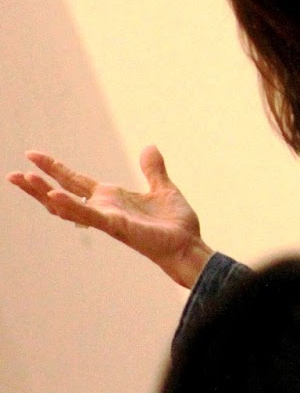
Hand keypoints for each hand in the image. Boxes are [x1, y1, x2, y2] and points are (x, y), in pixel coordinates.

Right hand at [7, 146, 213, 287]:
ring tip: (23, 179)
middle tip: (12, 174)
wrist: (188, 245)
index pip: (74, 181)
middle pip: (62, 193)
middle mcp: (103, 208)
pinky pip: (89, 215)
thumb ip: (152, 170)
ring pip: (67, 207)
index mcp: (111, 198)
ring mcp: (107, 218)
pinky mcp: (116, 226)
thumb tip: (149, 147)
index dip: (54, 168)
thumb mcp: (163, 188)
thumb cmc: (174, 224)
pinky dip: (71, 206)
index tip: (32, 155)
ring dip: (44, 193)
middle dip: (37, 185)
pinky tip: (54, 196)